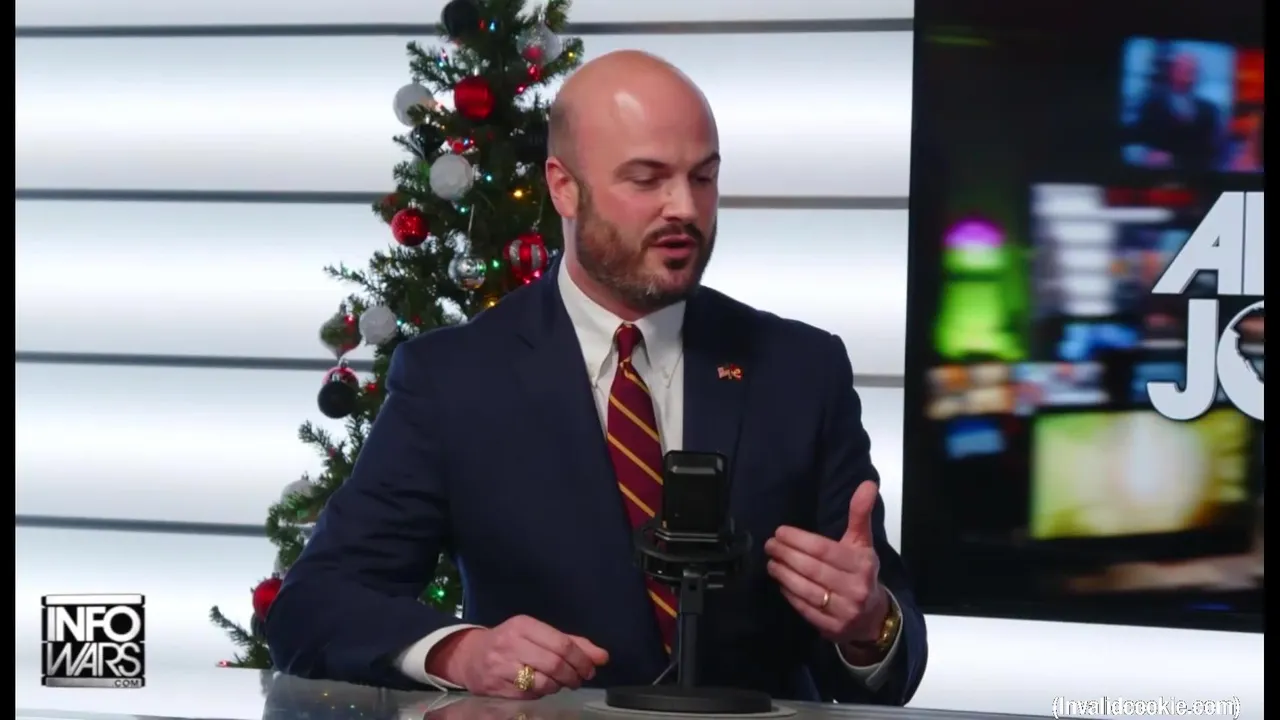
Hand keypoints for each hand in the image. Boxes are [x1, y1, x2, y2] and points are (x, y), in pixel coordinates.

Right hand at [428, 615, 608, 697]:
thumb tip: (602, 657)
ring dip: (560, 686)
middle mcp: (511, 644)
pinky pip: (530, 694)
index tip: (591, 668)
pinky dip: (543, 693)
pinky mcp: (496, 688)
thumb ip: (571, 643)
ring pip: (544, 682)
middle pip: (555, 664)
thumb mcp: (537, 634)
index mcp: (523, 625)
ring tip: (562, 683)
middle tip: (580, 679)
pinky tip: (544, 687)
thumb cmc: (510, 642)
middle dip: (574, 675)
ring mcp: (501, 667)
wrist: (469, 656)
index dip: (582, 659)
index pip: (562, 643)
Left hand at [764, 480, 889, 646]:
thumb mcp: (863, 543)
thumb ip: (860, 514)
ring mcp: (844, 611)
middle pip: (812, 569)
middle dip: (787, 555)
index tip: (780, 532)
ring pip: (807, 590)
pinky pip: (805, 609)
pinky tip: (780, 583)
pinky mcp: (833, 628)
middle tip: (769, 545)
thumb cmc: (862, 573)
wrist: (873, 617)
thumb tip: (867, 484)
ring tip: (771, 562)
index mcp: (862, 564)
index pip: (824, 550)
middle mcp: (855, 588)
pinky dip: (790, 595)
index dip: (799, 540)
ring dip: (784, 575)